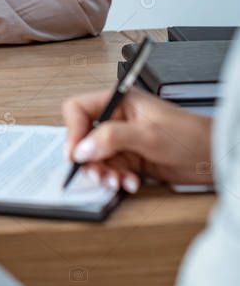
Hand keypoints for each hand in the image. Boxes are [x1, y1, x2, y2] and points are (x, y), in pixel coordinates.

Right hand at [63, 86, 213, 192]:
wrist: (212, 156)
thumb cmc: (187, 134)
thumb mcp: (148, 134)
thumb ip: (112, 138)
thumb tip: (81, 148)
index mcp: (117, 101)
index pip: (79, 109)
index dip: (73, 131)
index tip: (75, 154)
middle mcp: (116, 119)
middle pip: (84, 137)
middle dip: (89, 159)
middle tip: (97, 175)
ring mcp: (123, 140)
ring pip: (96, 158)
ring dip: (103, 173)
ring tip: (115, 182)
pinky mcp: (130, 159)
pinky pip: (112, 170)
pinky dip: (117, 180)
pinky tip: (131, 183)